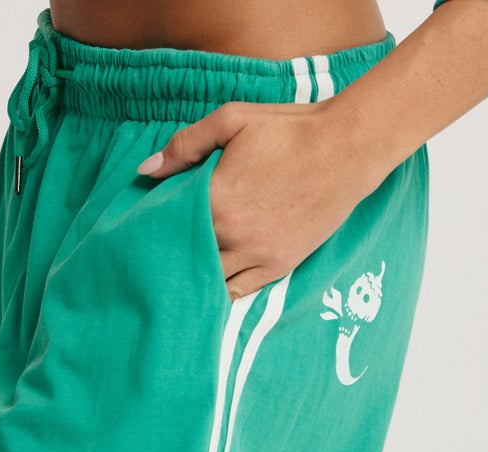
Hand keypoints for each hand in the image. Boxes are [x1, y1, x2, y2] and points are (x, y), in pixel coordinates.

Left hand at [136, 100, 386, 300]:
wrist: (344, 150)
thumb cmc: (287, 129)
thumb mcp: (232, 120)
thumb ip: (185, 144)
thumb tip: (146, 170)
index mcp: (216, 199)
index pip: (170, 225)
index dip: (155, 228)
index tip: (143, 229)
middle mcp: (233, 234)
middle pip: (186, 258)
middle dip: (170, 258)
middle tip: (153, 260)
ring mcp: (256, 255)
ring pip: (210, 282)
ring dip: (194, 280)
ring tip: (178, 277)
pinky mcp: (277, 267)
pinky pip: (238, 293)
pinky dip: (219, 295)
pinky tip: (206, 293)